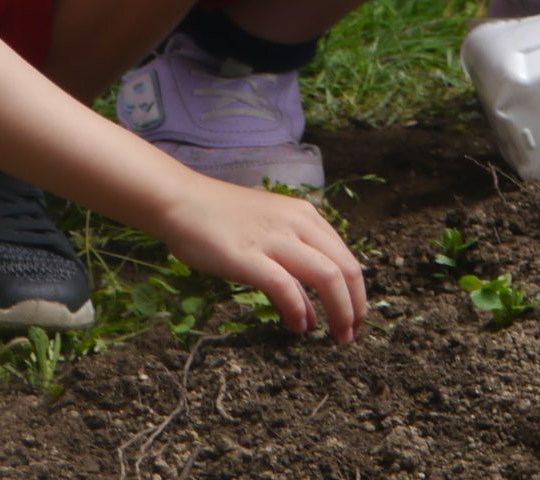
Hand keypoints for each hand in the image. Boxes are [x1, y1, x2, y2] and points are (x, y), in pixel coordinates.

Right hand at [157, 174, 366, 342]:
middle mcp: (297, 223)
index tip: (355, 319)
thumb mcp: (270, 235)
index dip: (358, 293)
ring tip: (336, 337)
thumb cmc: (222, 220)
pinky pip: (286, 287)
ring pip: (326, 276)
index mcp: (305, 216)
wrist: (182, 202)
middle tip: (351, 335)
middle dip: (355, 307)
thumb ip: (295, 267)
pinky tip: (298, 327)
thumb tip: (314, 313)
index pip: (347, 258)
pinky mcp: (249, 256)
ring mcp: (274, 239)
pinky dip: (299, 311)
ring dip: (339, 311)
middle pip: (345, 269)